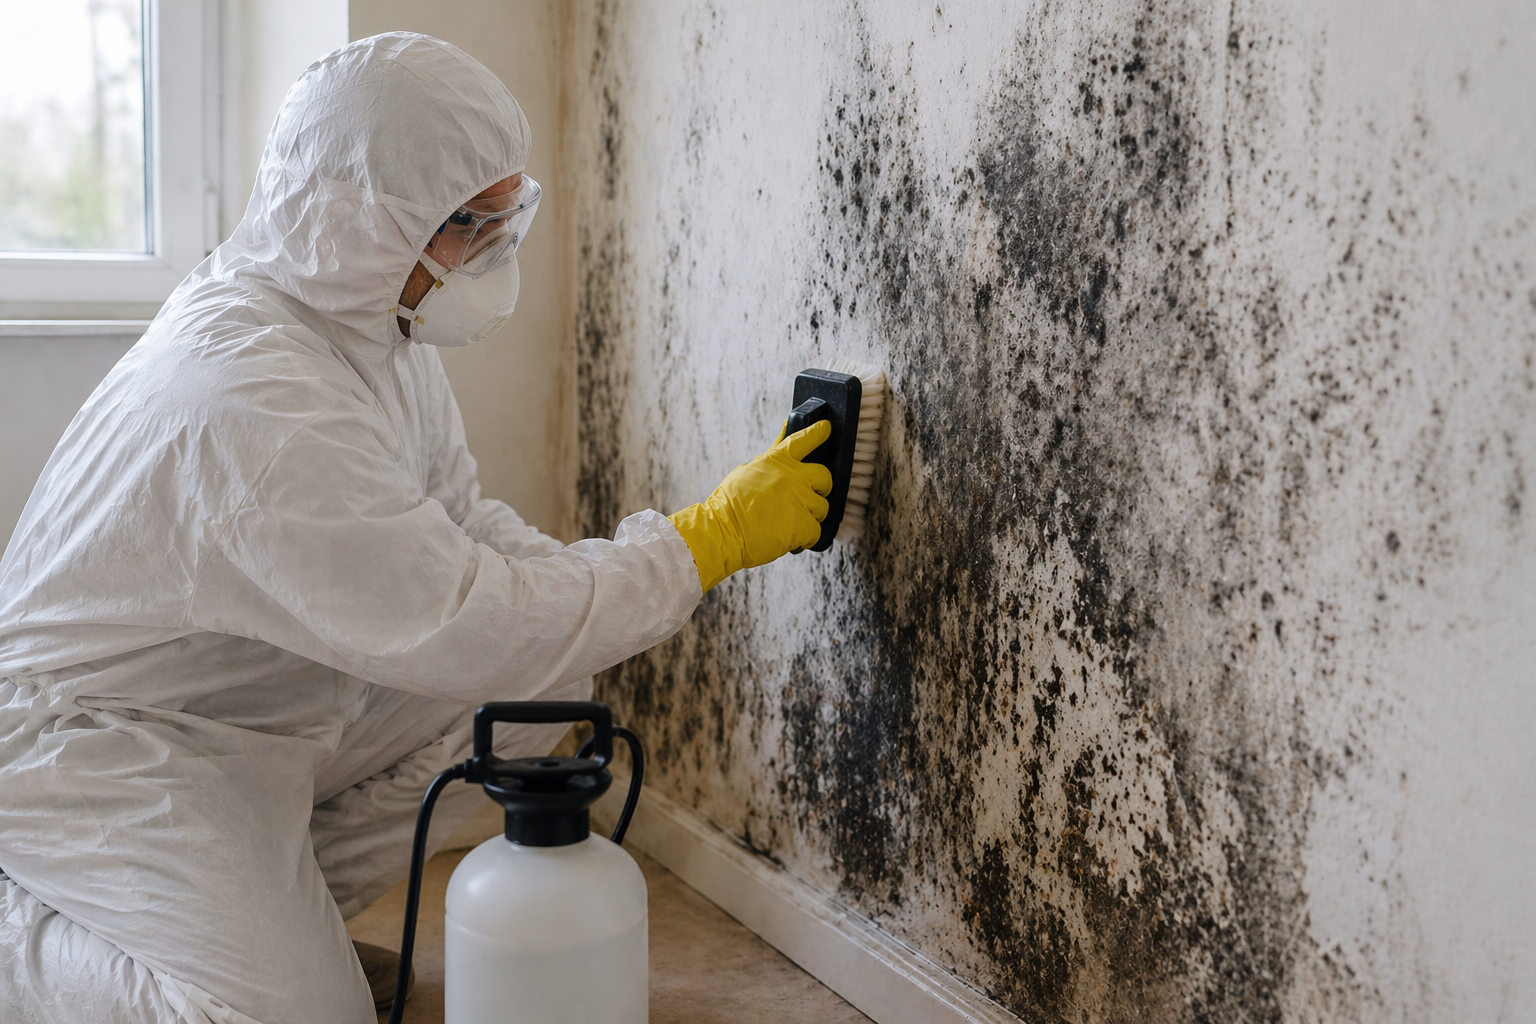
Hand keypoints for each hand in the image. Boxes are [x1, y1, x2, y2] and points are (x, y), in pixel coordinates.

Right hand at [668, 420, 833, 591]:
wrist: (723, 533)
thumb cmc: (728, 506)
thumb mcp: (745, 472)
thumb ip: (768, 460)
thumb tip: (780, 441)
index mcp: (777, 461)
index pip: (803, 439)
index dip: (818, 431)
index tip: (825, 428)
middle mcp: (792, 477)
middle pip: (824, 476)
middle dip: (822, 487)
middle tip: (810, 496)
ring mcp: (800, 500)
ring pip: (822, 507)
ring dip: (810, 516)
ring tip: (790, 522)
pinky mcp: (803, 525)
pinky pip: (816, 532)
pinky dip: (805, 537)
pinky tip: (790, 537)